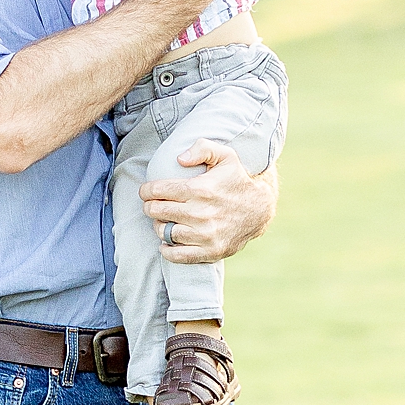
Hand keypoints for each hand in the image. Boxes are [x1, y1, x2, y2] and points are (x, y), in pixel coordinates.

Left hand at [139, 140, 277, 262]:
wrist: (259, 209)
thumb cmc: (237, 180)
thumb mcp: (225, 156)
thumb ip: (202, 148)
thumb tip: (179, 159)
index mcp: (200, 189)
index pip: (158, 190)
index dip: (146, 190)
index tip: (145, 191)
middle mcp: (201, 213)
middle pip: (157, 211)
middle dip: (150, 206)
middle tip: (152, 205)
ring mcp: (206, 234)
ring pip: (165, 233)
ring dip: (158, 226)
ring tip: (162, 220)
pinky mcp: (211, 251)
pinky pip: (179, 256)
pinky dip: (167, 251)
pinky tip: (166, 243)